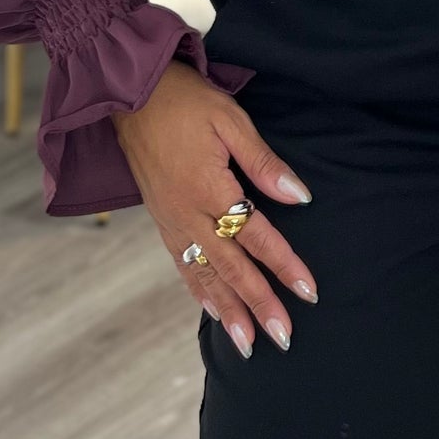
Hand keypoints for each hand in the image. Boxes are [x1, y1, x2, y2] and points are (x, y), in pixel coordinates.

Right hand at [114, 59, 318, 359]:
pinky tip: (213, 310)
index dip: (285, 266)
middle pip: (232, 267)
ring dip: (228, 311)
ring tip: (249, 344)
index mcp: (209, 188)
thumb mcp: (230, 120)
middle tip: (284, 339)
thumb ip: (263, 163)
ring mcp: (170, 220)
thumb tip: (299, 197)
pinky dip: (199, 291)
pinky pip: (181, 264)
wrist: (129, 93)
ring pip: (204, 275)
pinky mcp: (160, 219)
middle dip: (260, 305)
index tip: (310, 293)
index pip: (256, 236)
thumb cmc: (185, 100)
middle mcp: (187, 213)